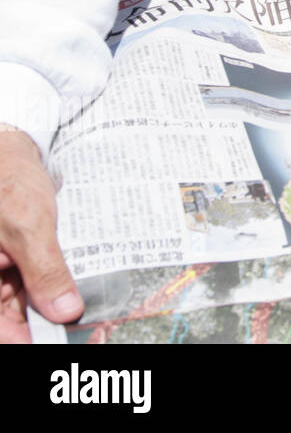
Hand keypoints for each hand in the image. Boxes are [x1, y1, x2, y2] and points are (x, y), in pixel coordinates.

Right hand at [0, 130, 82, 343]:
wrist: (8, 146)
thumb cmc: (6, 179)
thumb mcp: (29, 225)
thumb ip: (44, 271)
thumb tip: (65, 311)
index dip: (23, 338)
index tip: (54, 342)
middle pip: (12, 314)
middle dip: (45, 320)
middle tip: (81, 322)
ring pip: (25, 298)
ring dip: (53, 300)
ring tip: (85, 303)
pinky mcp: (13, 256)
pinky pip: (33, 277)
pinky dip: (53, 280)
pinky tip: (78, 282)